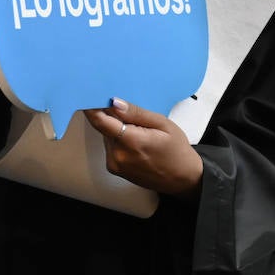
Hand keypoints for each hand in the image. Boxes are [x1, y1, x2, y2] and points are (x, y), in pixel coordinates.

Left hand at [83, 97, 202, 198]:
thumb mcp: (162, 124)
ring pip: (106, 136)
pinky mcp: (114, 169)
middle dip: (113, 118)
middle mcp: (118, 155)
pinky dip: (118, 141)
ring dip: (116, 130)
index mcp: (130, 142)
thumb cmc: (176, 151)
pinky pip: (110, 147)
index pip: (100, 121)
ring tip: (140, 134)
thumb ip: (136, 113)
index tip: (92, 96)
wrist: (182, 178)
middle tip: (134, 118)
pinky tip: (136, 145)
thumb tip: (114, 103)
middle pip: (104, 127)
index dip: (92, 107)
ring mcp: (114, 164)